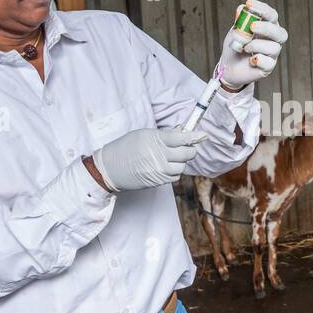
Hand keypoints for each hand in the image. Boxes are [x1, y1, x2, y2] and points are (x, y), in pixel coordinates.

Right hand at [91, 128, 206, 191]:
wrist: (110, 168)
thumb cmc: (125, 148)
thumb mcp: (143, 135)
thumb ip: (164, 134)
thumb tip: (183, 131)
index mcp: (155, 140)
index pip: (182, 138)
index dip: (194, 136)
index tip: (202, 135)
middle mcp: (159, 155)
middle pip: (187, 153)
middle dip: (190, 149)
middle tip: (187, 146)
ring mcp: (159, 170)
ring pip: (183, 167)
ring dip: (181, 162)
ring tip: (172, 157)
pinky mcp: (158, 181)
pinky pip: (175, 176)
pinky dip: (174, 171)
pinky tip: (166, 166)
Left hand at [217, 0, 287, 89]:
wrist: (229, 66)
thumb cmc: (236, 46)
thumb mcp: (236, 31)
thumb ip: (240, 21)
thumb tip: (242, 8)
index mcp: (268, 27)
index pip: (272, 15)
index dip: (262, 9)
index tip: (249, 4)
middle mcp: (273, 40)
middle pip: (279, 32)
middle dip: (266, 28)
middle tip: (252, 27)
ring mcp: (272, 54)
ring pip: (274, 47)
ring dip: (257, 45)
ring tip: (244, 47)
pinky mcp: (268, 67)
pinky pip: (269, 63)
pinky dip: (259, 59)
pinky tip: (250, 59)